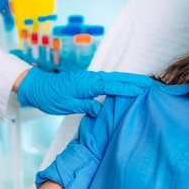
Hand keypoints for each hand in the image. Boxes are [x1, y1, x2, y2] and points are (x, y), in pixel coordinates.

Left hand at [17, 68, 153, 116]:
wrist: (37, 87)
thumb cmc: (50, 97)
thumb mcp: (66, 105)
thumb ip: (84, 106)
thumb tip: (100, 110)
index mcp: (87, 84)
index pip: (112, 86)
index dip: (127, 88)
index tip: (142, 90)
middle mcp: (91, 78)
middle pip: (117, 78)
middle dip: (134, 80)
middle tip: (151, 84)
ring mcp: (90, 78)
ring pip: (113, 79)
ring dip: (128, 80)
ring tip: (144, 84)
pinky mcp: (88, 81)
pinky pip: (107, 81)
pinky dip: (118, 83)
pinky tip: (124, 88)